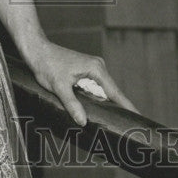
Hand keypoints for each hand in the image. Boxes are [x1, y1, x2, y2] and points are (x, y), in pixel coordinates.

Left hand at [25, 40, 139, 125]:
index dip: (127, 107)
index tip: (139, 118)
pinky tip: (100, 109)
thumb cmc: (47, 65)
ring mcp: (92, 68)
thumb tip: (83, 122)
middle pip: (112, 93)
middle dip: (119, 108)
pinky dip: (98, 98)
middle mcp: (98, 67)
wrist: (37, 50)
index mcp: (96, 69)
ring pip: (103, 91)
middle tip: (128, 127)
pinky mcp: (86, 71)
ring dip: (108, 104)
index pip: (116, 92)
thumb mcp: (59, 86)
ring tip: (116, 122)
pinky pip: (96, 87)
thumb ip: (72, 104)